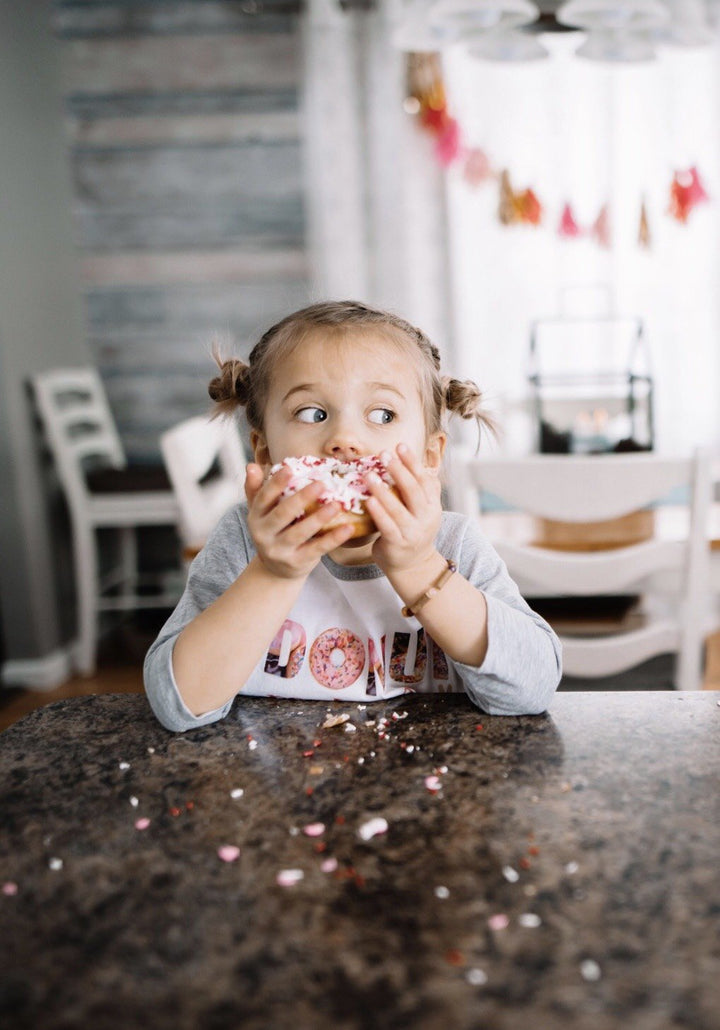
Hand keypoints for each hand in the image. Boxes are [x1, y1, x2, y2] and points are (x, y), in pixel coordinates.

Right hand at [245, 463, 353, 579]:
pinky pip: (317, 549)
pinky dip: (333, 539)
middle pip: (282, 514)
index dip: (275, 483)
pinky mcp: (296, 562)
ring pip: (300, 532)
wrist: (275, 570)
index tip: (290, 469)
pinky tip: (347, 528)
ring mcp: (279, 551)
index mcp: (256, 517)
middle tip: (321, 483)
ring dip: (319, 518)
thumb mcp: (262, 512)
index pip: (263, 498)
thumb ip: (257, 489)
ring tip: (337, 505)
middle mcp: (263, 534)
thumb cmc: (274, 531)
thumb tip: (251, 466)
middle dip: (301, 498)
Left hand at [365, 444, 442, 574]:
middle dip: (399, 470)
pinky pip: (387, 526)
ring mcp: (412, 532)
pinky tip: (368, 500)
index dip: (412, 462)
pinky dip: (378, 513)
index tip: (400, 445)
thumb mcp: (424, 509)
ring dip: (382, 490)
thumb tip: (416, 461)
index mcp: (432, 505)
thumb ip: (422, 489)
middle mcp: (426, 517)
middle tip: (384, 454)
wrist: (413, 565)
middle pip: (413, 491)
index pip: (424, 479)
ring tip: (369, 474)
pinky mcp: (398, 543)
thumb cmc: (413, 531)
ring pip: (398, 508)